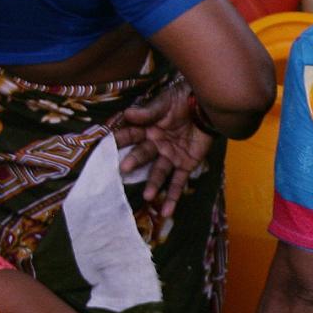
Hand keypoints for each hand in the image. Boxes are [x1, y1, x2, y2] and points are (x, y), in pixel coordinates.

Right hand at [116, 90, 212, 218]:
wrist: (208, 106)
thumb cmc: (182, 100)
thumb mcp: (164, 104)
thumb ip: (147, 112)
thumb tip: (127, 114)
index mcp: (147, 129)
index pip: (130, 136)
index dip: (118, 140)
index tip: (104, 146)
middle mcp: (155, 145)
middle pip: (142, 155)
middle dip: (133, 161)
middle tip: (123, 168)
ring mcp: (170, 156)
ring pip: (158, 173)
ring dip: (152, 184)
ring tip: (147, 195)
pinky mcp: (186, 165)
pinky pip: (178, 182)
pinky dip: (172, 197)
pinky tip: (166, 212)